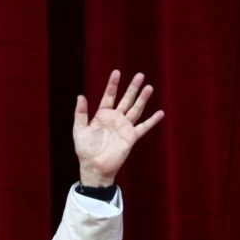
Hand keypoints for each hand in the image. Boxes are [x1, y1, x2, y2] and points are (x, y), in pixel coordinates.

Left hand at [73, 70, 163, 186]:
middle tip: (140, 75)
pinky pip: (143, 127)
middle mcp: (115, 119)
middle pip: (126, 99)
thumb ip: (80, 113)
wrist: (94, 167)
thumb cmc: (85, 150)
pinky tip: (160, 113)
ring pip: (136, 109)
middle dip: (133, 88)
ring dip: (143, 99)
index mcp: (102, 115)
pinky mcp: (131, 137)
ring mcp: (124, 127)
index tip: (117, 72)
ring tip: (149, 87)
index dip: (113, 85)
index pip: (109, 96)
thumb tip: (80, 96)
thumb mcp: (79, 130)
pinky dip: (152, 121)